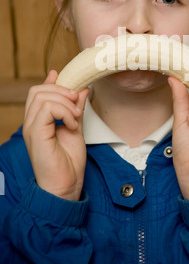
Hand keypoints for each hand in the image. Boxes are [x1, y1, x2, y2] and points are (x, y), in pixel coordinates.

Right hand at [23, 70, 89, 200]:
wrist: (65, 187)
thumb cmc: (68, 164)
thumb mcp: (75, 130)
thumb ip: (76, 110)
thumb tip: (82, 90)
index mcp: (39, 121)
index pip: (37, 93)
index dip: (51, 82)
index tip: (63, 76)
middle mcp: (32, 123)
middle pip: (37, 90)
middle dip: (61, 89)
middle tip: (77, 102)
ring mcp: (32, 128)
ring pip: (42, 96)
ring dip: (65, 102)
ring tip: (76, 117)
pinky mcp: (36, 134)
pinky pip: (47, 109)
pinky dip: (65, 112)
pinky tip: (73, 125)